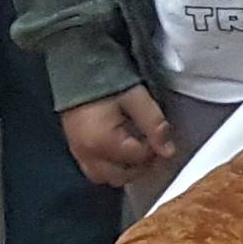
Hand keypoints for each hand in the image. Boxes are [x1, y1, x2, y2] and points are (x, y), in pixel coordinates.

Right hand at [62, 88, 180, 187]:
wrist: (77, 66)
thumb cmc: (108, 80)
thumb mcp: (137, 98)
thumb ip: (154, 125)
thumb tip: (168, 151)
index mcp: (102, 143)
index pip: (138, 159)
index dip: (155, 150)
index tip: (162, 137)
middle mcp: (87, 154)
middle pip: (121, 176)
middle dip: (141, 165)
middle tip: (153, 146)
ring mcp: (77, 153)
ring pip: (106, 177)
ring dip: (125, 170)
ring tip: (138, 149)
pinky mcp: (74, 149)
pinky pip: (93, 170)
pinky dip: (110, 167)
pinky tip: (121, 151)